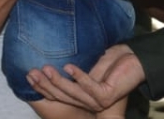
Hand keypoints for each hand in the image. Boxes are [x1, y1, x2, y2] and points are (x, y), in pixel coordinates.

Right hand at [26, 44, 145, 111]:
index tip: (28, 74)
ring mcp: (97, 102)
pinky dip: (79, 76)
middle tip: (31, 72)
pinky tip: (68, 66)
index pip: (57, 95)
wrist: (135, 61)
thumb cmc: (111, 62)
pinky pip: (89, 86)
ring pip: (72, 93)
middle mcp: (88, 103)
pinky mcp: (107, 96)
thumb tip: (49, 59)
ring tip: (45, 68)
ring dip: (57, 80)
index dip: (42, 86)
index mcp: (81, 98)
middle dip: (44, 84)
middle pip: (61, 96)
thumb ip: (70, 69)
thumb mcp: (86, 65)